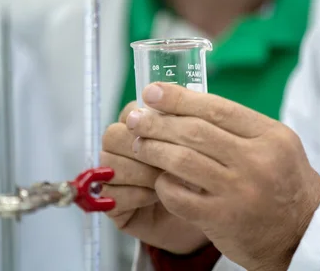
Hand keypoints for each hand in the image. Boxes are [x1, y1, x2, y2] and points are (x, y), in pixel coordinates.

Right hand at [100, 102, 209, 253]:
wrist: (210, 217)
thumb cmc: (205, 178)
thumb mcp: (200, 146)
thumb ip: (185, 122)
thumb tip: (165, 101)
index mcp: (144, 128)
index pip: (131, 113)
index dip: (150, 123)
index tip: (175, 136)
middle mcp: (124, 148)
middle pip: (113, 135)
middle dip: (143, 148)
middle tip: (170, 161)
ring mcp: (115, 175)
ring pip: (110, 162)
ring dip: (141, 171)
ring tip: (166, 180)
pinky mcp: (113, 203)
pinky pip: (111, 192)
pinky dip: (136, 194)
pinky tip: (157, 197)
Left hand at [125, 83, 319, 270]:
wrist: (302, 234)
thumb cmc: (283, 184)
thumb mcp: (275, 146)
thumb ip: (239, 126)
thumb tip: (185, 104)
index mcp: (271, 136)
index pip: (217, 108)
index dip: (179, 98)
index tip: (153, 91)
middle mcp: (257, 161)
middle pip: (195, 132)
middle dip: (158, 122)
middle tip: (136, 118)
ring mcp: (239, 191)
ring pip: (182, 160)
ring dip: (153, 149)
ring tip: (138, 144)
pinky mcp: (222, 218)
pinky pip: (179, 196)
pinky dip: (163, 184)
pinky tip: (158, 179)